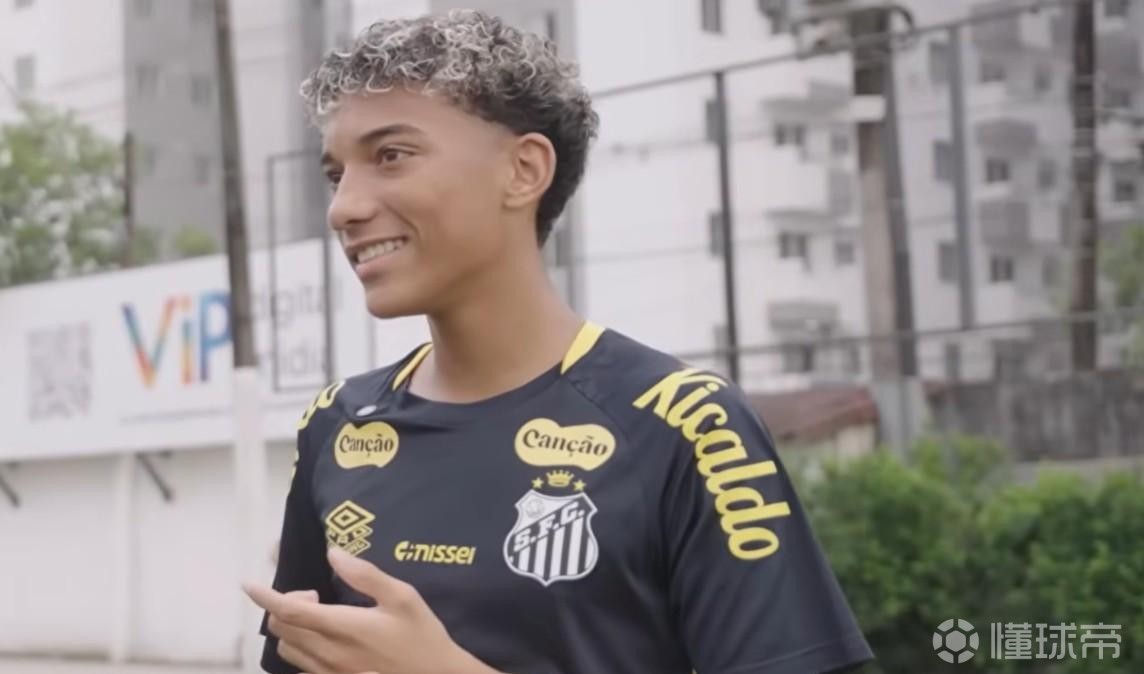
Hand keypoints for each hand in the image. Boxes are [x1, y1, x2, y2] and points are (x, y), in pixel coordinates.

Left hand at [244, 547, 499, 673]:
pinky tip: (322, 639)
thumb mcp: (403, 597)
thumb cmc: (421, 636)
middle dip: (284, 605)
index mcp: (343, 627)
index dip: (264, 596)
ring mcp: (329, 673)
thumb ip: (365, 575)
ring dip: (290, 627)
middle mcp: (328, 653)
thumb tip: (333, 553)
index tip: (248, 583)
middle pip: (282, 629)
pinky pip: (300, 667)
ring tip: (318, 615)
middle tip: (315, 593)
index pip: (289, 610)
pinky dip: (299, 647)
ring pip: (287, 649)